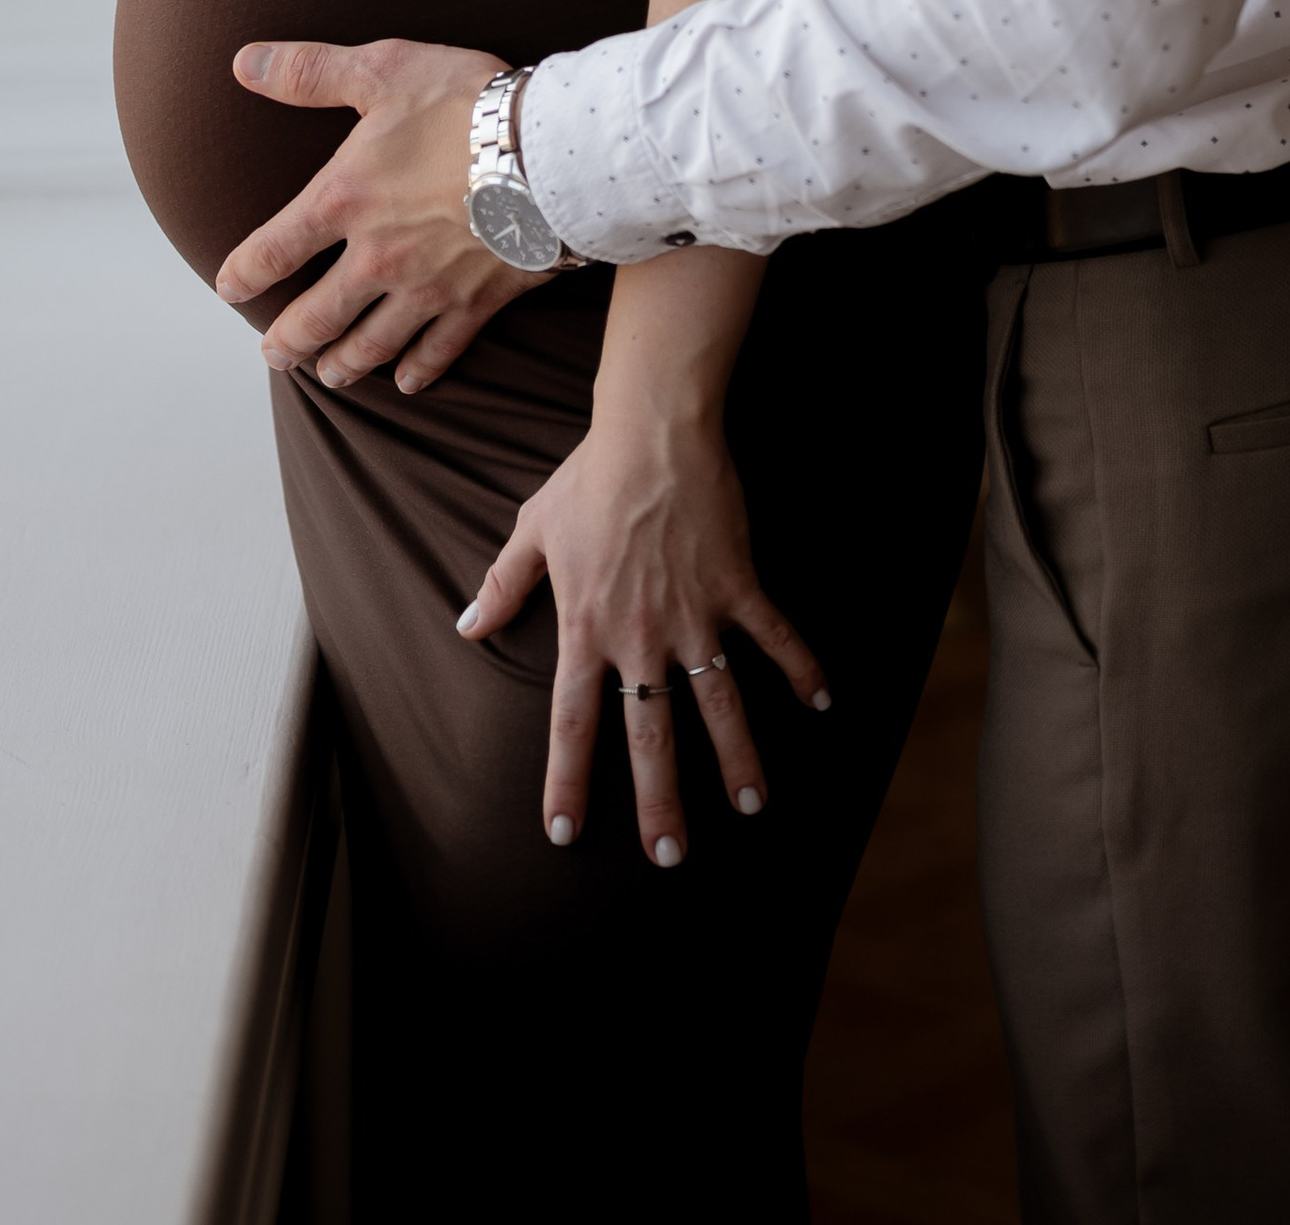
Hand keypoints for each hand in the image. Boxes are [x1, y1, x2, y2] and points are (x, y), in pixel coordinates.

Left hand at [216, 36, 531, 392]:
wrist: (551, 151)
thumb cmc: (467, 104)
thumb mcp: (384, 71)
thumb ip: (310, 72)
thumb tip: (244, 62)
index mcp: (343, 201)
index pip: (273, 251)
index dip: (243, 275)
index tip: (229, 289)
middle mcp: (376, 257)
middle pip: (316, 317)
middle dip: (288, 341)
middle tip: (274, 355)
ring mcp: (426, 287)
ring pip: (371, 344)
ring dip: (343, 364)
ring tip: (328, 376)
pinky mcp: (476, 302)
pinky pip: (439, 350)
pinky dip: (418, 370)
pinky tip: (405, 381)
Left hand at [456, 384, 828, 863]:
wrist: (653, 431)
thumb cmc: (589, 477)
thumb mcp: (534, 530)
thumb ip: (502, 585)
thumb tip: (467, 628)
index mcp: (585, 628)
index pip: (572, 723)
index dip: (567, 780)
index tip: (565, 833)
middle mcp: (639, 635)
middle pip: (649, 735)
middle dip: (660, 801)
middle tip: (670, 858)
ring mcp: (694, 613)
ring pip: (718, 702)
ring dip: (738, 758)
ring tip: (753, 806)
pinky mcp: (737, 584)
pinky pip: (774, 636)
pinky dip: (800, 668)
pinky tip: (822, 702)